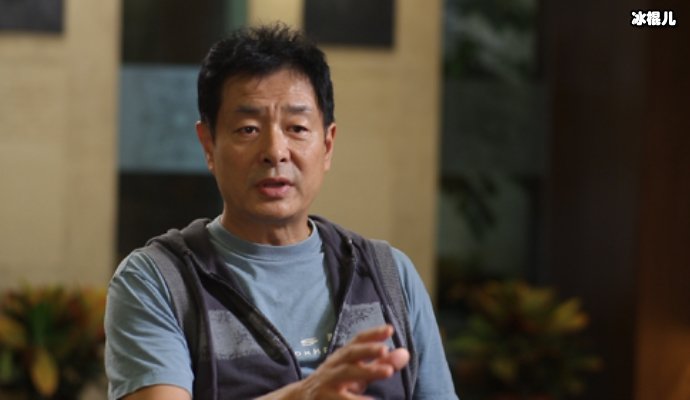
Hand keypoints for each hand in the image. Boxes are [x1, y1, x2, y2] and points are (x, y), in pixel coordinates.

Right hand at [257, 324, 409, 399]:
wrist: (300, 399)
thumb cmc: (337, 383)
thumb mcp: (357, 373)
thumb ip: (381, 363)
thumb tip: (405, 353)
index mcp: (342, 357)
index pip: (357, 341)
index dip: (372, 334)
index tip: (390, 329)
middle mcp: (334, 366)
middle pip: (350, 354)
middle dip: (367, 350)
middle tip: (385, 349)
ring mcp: (327, 383)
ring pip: (346, 374)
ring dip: (366, 371)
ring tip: (388, 372)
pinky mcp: (323, 398)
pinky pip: (340, 399)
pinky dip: (356, 399)